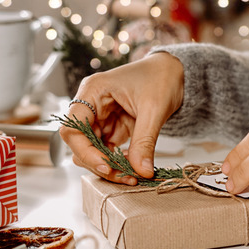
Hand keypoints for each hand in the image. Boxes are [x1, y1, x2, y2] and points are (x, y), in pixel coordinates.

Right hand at [59, 52, 183, 184]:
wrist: (175, 72)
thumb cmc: (162, 77)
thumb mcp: (154, 109)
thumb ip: (144, 142)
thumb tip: (141, 171)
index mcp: (93, 91)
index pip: (72, 128)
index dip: (85, 151)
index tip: (107, 166)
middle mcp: (92, 105)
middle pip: (81, 143)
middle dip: (100, 163)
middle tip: (125, 176)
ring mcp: (102, 117)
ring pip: (94, 150)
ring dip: (110, 165)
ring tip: (133, 175)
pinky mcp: (113, 126)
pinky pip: (108, 150)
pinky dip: (119, 162)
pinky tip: (134, 167)